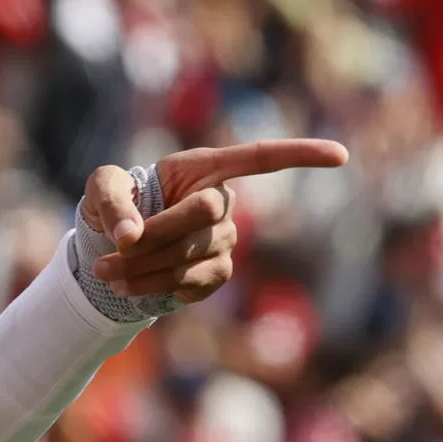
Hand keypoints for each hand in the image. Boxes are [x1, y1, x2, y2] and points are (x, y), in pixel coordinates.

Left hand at [82, 139, 347, 304]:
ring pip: (193, 256)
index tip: (341, 156)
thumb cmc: (114, 203)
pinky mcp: (216, 273)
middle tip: (112, 252)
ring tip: (106, 274)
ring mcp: (224, 240)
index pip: (260, 158)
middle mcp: (222, 202)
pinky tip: (132, 286)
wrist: (114, 246)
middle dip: (155, 236)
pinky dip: (156, 287)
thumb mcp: (101, 189)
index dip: (300, 154)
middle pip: (204, 216)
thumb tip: (129, 236)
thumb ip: (112, 202)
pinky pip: (193, 283)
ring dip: (145, 269)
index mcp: (204, 167)